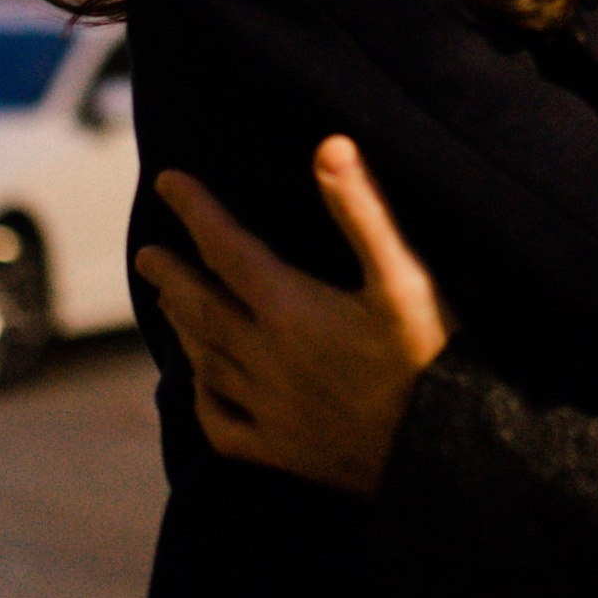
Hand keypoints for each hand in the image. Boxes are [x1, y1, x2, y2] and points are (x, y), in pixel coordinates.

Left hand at [134, 141, 453, 493]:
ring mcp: (270, 410)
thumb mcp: (404, 276)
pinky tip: (199, 388)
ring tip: (167, 304)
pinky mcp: (283, 451)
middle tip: (146, 253)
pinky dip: (203, 401)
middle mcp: (266, 358)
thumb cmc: (433, 356)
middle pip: (202, 307)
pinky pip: (223, 427)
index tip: (168, 182)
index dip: (195, 210)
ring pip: (207, 362)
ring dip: (183, 327)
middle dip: (172, 274)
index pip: (225, 248)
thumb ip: (363, 210)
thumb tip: (330, 145)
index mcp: (290, 309)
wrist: (450, 449)